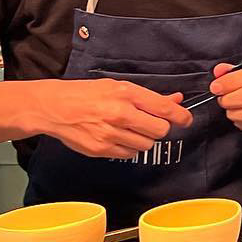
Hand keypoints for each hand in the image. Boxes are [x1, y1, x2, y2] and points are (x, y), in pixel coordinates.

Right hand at [29, 79, 191, 157]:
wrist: (55, 107)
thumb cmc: (88, 94)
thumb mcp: (119, 87)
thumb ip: (149, 97)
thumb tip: (176, 100)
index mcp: (126, 95)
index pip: (165, 109)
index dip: (181, 116)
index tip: (186, 119)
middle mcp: (120, 115)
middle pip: (160, 131)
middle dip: (160, 128)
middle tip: (151, 123)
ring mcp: (110, 134)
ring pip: (146, 145)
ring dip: (144, 138)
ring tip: (130, 128)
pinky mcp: (101, 150)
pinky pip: (130, 154)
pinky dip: (130, 148)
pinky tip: (118, 137)